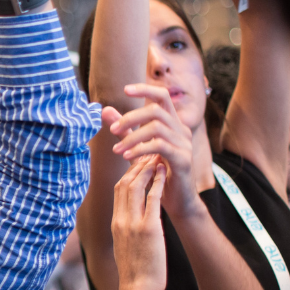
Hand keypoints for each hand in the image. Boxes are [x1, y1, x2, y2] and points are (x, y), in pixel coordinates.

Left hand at [103, 83, 200, 217]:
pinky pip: (160, 146)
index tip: (125, 89)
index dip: (145, 89)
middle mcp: (181, 130)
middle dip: (131, 118)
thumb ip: (124, 129)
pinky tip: (126, 157)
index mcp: (173, 123)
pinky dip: (141, 149)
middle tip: (112, 130)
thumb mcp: (137, 147)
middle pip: (157, 110)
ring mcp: (185, 144)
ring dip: (132, 137)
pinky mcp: (183, 159)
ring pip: (157, 128)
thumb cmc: (157, 172)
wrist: (178, 200)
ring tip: (116, 150)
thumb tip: (104, 109)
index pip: (163, 96)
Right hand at [111, 156, 166, 289]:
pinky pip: (152, 199)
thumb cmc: (135, 272)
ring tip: (156, 158)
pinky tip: (164, 174)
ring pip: (135, 187)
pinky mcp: (148, 229)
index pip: (118, 190)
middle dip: (136, 166)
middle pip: (124, 183)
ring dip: (146, 169)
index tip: (139, 163)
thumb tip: (132, 220)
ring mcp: (133, 223)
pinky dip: (157, 183)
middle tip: (148, 154)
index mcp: (115, 223)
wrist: (137, 289)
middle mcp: (120, 220)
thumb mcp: (125, 246)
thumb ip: (126, 229)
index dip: (128, 173)